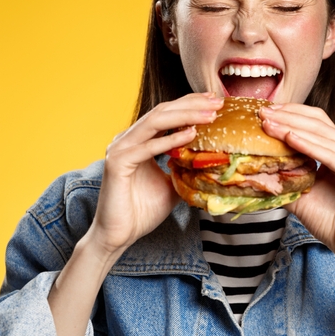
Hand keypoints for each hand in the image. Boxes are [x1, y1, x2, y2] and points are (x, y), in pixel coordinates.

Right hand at [89, 92, 222, 255]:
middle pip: (162, 112)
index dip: (190, 104)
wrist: (119, 235)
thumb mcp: (172, 184)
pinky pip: (148, 147)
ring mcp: (120, 148)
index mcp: (138, 140)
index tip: (214, 101)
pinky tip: (191, 134)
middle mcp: (127, 139)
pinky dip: (170, 139)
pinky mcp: (118, 163)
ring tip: (209, 115)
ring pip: (155, 122)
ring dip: (185, 116)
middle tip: (217, 102)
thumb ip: (185, 168)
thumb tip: (212, 162)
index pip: (167, 114)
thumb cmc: (142, 211)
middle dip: (191, 105)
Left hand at [259, 103, 334, 274]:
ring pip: (322, 137)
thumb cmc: (327, 219)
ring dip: (292, 127)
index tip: (263, 110)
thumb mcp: (297, 193)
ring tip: (268, 123)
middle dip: (287, 116)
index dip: (290, 112)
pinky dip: (309, 146)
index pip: (315, 121)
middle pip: (318, 123)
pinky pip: (331, 156)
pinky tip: (290, 138)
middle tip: (261, 112)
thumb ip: (282, 176)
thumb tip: (252, 169)